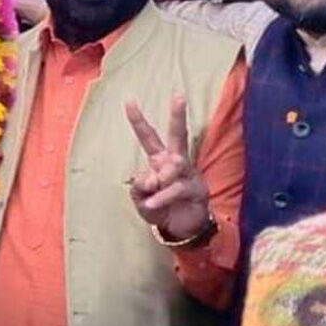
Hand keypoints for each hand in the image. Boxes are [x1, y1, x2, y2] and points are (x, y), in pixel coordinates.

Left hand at [125, 96, 210, 239]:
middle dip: (178, 116)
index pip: (148, 137)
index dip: (138, 121)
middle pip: (178, 135)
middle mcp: (176, 162)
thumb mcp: (141, 200)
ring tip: (153, 189)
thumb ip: (139, 188)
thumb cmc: (161, 208)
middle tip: (180, 96)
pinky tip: (153, 202)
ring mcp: (188, 174)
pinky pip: (176, 188)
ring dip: (161, 178)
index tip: (129, 101)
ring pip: (175, 164)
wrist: (182, 229)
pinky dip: (162, 196)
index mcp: (159, 160)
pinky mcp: (196, 189)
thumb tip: (149, 178)